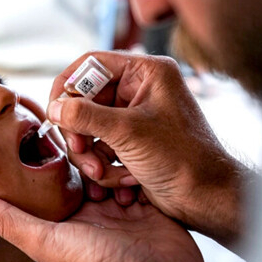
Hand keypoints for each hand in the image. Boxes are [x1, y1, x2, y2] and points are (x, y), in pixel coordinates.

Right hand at [48, 51, 248, 247]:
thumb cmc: (182, 158)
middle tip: (80, 152)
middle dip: (80, 131)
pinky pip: (102, 147)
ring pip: (90, 127)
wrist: (208, 197)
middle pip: (86, 100)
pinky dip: (104, 166)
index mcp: (146, 72)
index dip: (68, 87)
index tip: (54, 111)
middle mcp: (140, 89)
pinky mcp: (133, 142)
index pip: (91, 65)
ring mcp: (136, 116)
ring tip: (102, 174)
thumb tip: (54, 108)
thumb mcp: (128, 132)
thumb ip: (85, 116)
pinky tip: (122, 182)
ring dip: (91, 154)